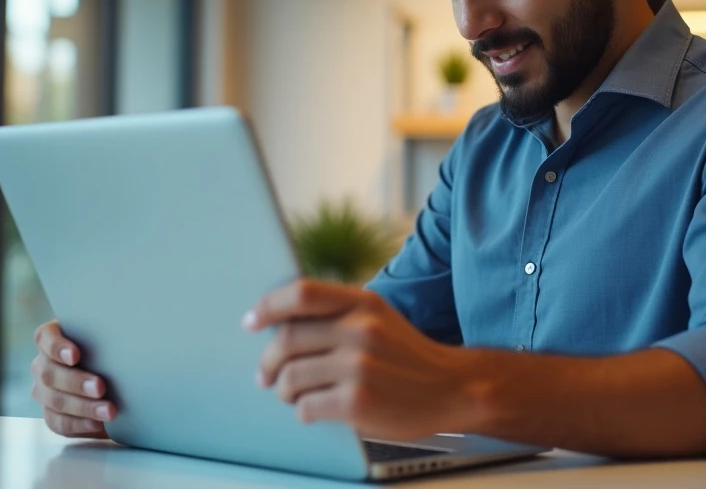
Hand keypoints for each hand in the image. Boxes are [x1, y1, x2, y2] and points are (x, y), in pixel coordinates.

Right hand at [31, 320, 116, 437]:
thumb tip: (129, 338)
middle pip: (49, 373)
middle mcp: (42, 364)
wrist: (112, 380)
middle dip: (76, 382)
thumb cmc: (108, 352)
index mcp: (51, 339)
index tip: (76, 355)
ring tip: (109, 411)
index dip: (56, 347)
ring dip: (84, 407)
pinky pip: (59, 423)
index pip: (45, 338)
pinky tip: (97, 424)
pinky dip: (80, 424)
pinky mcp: (51, 414)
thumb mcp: (108, 342)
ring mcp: (43, 391)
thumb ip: (108, 339)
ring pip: (55, 401)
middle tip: (101, 387)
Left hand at [246, 279, 477, 440]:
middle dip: (267, 361)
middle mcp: (360, 329)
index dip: (268, 307)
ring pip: (290, 377)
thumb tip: (279, 324)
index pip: (301, 294)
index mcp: (363, 303)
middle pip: (287, 339)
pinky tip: (315, 410)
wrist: (454, 388)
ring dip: (283, 390)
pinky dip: (303, 411)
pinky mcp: (357, 402)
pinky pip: (306, 406)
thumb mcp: (378, 319)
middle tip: (264, 374)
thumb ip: (337, 314)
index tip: (251, 322)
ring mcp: (359, 367)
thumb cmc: (408, 356)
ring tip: (292, 394)